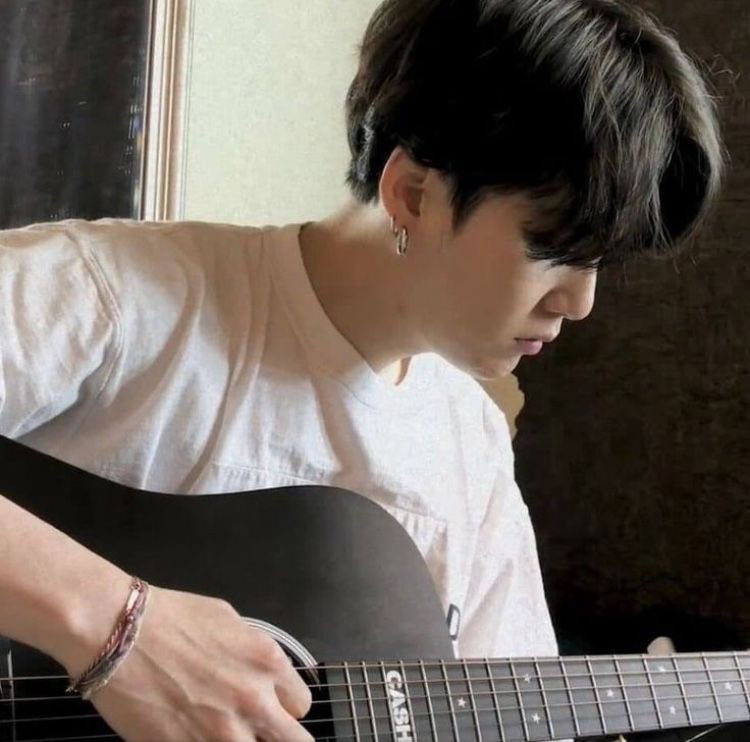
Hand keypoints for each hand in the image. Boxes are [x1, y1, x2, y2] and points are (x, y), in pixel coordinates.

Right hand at [87, 586, 313, 740]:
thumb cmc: (174, 618)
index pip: (301, 705)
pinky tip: (193, 732)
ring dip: (240, 740)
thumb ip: (255, 656)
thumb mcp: (231, 623)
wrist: (120, 636)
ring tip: (220, 726)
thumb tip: (264, 676)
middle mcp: (253, 701)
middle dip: (278, 736)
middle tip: (261, 731)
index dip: (285, 707)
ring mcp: (220, 734)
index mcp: (267, 663)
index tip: (272, 706)